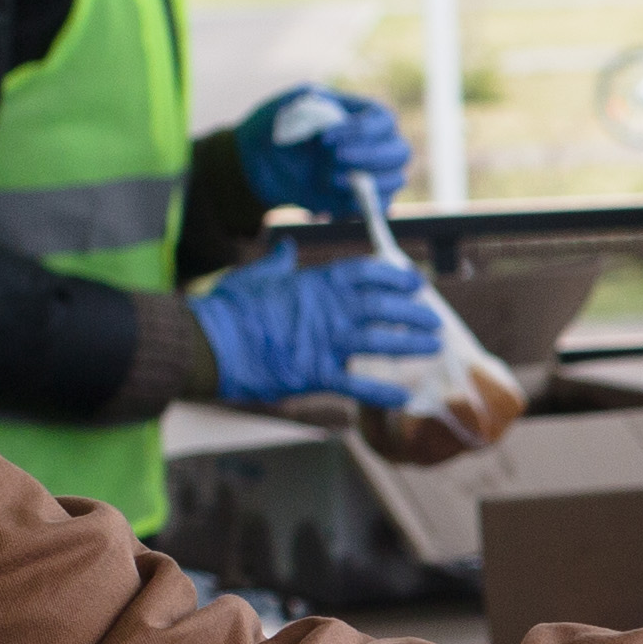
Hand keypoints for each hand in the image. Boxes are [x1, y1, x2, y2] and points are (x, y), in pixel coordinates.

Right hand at [194, 237, 447, 410]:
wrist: (208, 342)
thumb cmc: (227, 308)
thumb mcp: (256, 276)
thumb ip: (278, 263)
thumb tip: (285, 247)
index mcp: (317, 282)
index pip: (367, 273)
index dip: (395, 277)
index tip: (414, 281)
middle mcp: (329, 308)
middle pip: (384, 306)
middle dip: (413, 312)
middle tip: (434, 320)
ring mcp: (325, 340)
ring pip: (380, 341)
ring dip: (410, 344)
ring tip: (433, 347)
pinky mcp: (315, 372)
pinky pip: (357, 383)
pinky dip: (383, 390)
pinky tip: (405, 395)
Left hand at [238, 84, 413, 219]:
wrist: (258, 161)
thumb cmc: (278, 125)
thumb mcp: (292, 105)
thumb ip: (317, 105)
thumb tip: (336, 117)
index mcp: (362, 114)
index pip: (385, 120)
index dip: (361, 131)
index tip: (324, 138)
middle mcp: (375, 143)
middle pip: (399, 152)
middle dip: (368, 157)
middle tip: (333, 158)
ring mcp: (371, 173)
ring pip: (395, 180)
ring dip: (366, 182)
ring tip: (329, 180)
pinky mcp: (359, 200)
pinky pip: (379, 207)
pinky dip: (358, 206)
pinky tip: (330, 203)